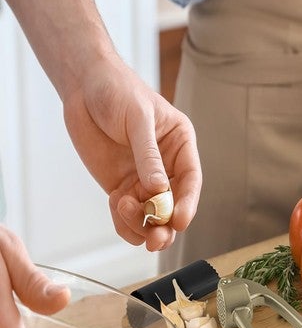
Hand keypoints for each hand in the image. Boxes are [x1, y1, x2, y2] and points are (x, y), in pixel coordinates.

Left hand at [62, 56, 201, 251]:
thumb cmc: (118, 91)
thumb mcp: (137, 119)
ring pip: (150, 215)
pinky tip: (116, 209)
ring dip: (141, 224)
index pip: (190, 179)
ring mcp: (142, 178)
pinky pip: (127, 214)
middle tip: (156, 240)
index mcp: (180, 145)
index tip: (179, 221)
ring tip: (123, 209)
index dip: (187, 203)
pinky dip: (123, 221)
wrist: (84, 86)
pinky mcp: (120, 186)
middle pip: (173, 204)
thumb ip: (148, 156)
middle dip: (166, 225)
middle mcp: (166, 166)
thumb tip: (159, 189)